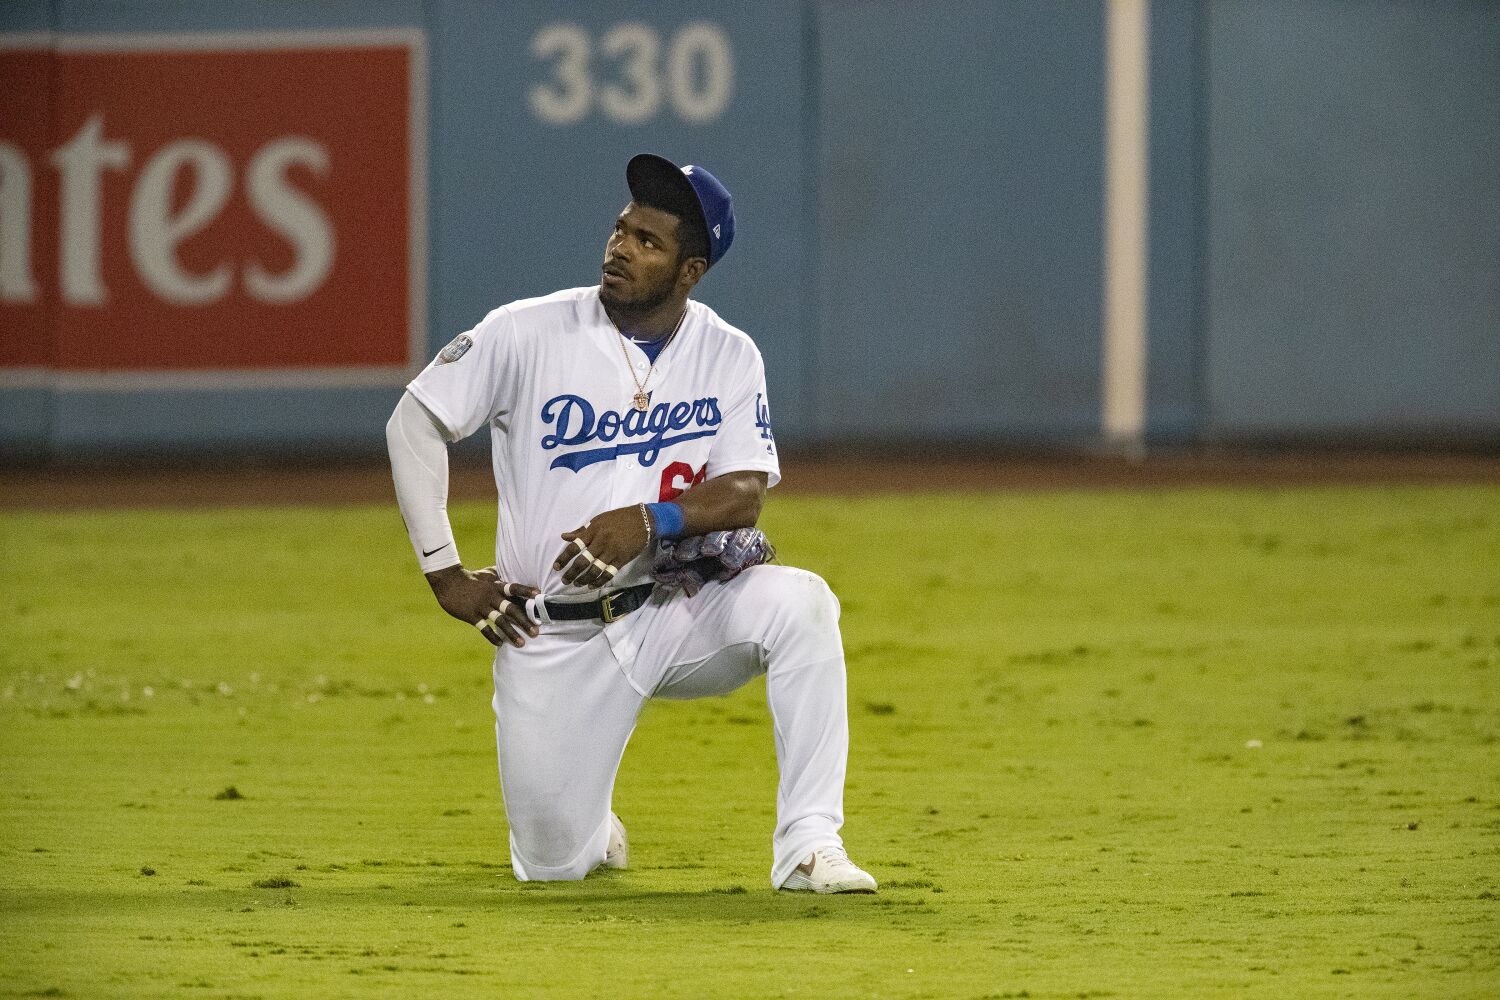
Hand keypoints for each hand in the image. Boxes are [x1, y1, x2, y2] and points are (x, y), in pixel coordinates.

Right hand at [425, 565, 539, 646]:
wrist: (448, 582)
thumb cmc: (471, 577)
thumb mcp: (488, 573)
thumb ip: (502, 575)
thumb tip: (514, 571)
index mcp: (496, 585)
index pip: (514, 588)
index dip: (526, 591)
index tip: (540, 596)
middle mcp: (491, 596)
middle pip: (511, 609)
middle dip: (524, 621)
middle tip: (536, 632)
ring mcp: (481, 607)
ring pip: (499, 621)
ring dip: (511, 633)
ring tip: (522, 643)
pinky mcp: (471, 616)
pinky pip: (484, 628)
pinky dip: (492, 636)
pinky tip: (501, 644)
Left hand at [553, 505, 650, 588]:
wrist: (643, 520)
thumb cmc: (619, 518)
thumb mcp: (598, 520)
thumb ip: (581, 530)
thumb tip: (564, 536)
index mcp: (593, 531)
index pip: (574, 546)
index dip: (564, 558)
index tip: (557, 567)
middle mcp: (601, 542)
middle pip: (583, 561)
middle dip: (572, 573)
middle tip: (565, 580)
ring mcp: (612, 552)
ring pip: (595, 570)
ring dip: (584, 579)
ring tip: (577, 584)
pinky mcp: (622, 559)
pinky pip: (608, 573)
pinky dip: (599, 581)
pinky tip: (592, 585)